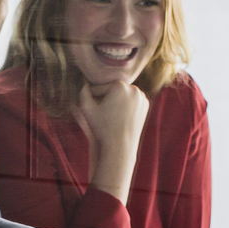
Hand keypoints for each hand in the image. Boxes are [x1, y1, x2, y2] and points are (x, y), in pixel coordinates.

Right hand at [74, 80, 147, 200]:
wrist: (120, 145)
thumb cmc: (101, 127)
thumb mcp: (86, 109)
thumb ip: (82, 92)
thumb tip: (83, 82)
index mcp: (118, 85)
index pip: (100, 88)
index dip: (93, 100)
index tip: (94, 111)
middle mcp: (133, 87)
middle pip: (112, 90)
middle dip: (106, 99)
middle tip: (103, 113)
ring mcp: (141, 96)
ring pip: (122, 95)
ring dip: (116, 101)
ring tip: (111, 115)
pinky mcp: (146, 104)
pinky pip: (131, 101)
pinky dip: (126, 106)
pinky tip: (120, 116)